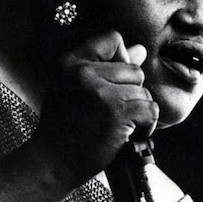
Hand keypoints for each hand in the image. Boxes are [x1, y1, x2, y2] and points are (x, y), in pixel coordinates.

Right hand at [36, 30, 159, 187]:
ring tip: (118, 124)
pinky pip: (150, 109)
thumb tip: (140, 49)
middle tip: (112, 112)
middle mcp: (85, 72)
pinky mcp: (116, 112)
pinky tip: (130, 133)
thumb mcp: (73, 87)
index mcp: (71, 62)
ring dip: (138, 111)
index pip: (112, 38)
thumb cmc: (64, 126)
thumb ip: (105, 66)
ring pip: (144, 92)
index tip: (113, 82)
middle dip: (131, 92)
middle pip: (135, 70)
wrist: (52, 162)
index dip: (122, 58)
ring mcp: (101, 92)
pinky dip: (146, 125)